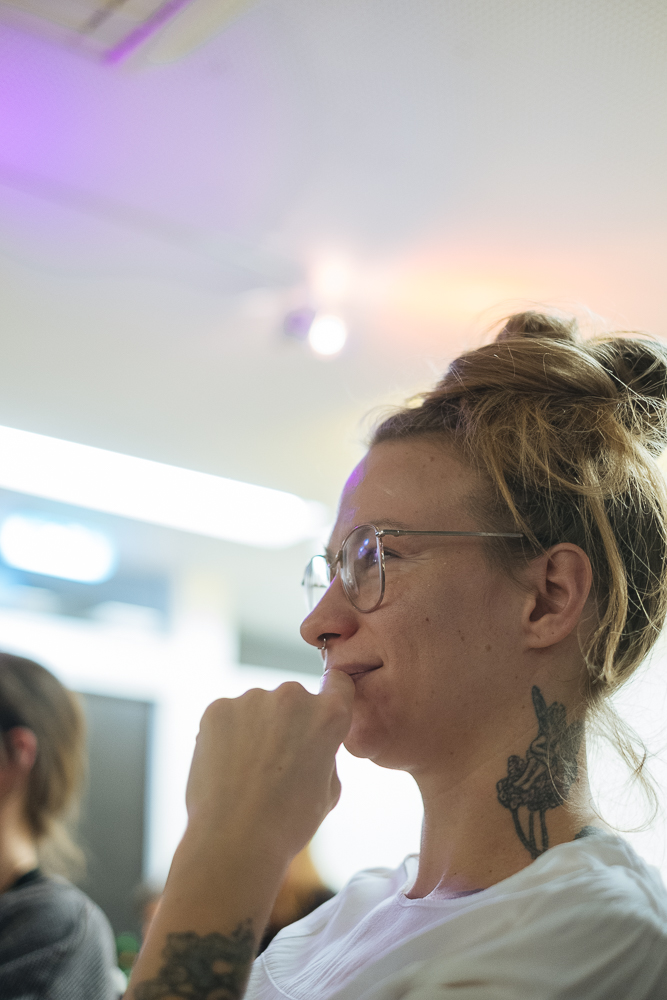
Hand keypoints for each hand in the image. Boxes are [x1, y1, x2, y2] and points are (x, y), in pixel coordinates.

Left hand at [185, 668, 354, 859]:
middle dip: (288, 723)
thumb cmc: (287, 823)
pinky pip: (228, 717)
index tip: (318, 715)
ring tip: (247, 773)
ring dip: (255, 729)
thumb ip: (325, 753)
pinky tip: (226, 769)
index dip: (331, 698)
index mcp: (328, 715)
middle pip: (293, 700)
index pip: (338, 684)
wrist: (234, 841)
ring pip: (258, 709)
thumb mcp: (329, 790)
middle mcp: (292, 696)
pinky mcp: (217, 708)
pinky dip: (227, 736)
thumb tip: (310, 742)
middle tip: (276, 764)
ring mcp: (252, 699)